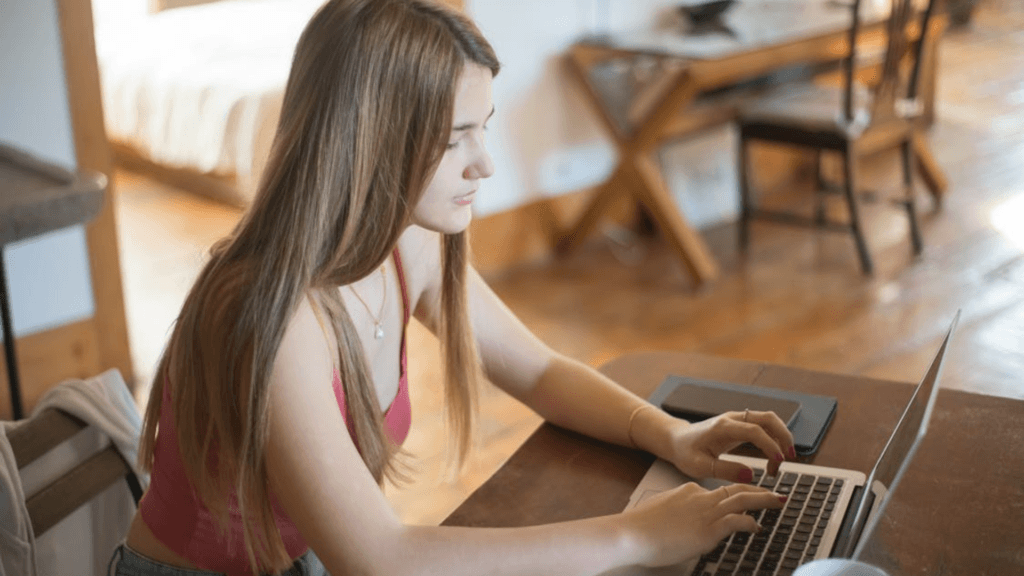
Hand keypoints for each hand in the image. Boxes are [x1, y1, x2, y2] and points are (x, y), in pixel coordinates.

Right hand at [623, 482, 784, 567]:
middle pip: (736, 489)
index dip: (735, 495)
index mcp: (689, 491)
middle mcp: (701, 497)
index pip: (717, 491)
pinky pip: (738, 521)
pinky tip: (758, 527)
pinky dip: (751, 522)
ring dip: (764, 500)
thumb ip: (676, 514)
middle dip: (758, 491)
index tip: (745, 499)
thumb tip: (682, 524)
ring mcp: (706, 512)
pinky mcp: (709, 529)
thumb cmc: (641, 527)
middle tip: (775, 492)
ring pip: (743, 499)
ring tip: (779, 502)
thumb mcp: (662, 513)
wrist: (632, 532)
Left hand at [666, 410, 795, 481]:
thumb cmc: (685, 452)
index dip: (769, 445)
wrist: (676, 440)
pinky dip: (774, 438)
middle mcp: (732, 419)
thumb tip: (750, 474)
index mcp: (722, 427)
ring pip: (768, 420)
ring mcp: (737, 420)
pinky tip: (773, 457)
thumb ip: (724, 470)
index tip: (779, 461)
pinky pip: (763, 426)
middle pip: (768, 417)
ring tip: (781, 461)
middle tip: (790, 458)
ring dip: (781, 437)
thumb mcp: (699, 466)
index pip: (753, 430)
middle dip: (784, 436)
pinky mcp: (740, 425)